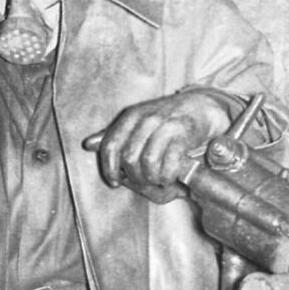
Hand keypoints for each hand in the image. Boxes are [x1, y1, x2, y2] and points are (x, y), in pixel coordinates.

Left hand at [94, 90, 230, 202]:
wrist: (200, 106)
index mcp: (131, 116)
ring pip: (148, 163)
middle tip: (144, 183)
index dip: (109, 169)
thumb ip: (114, 134)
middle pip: (129, 159)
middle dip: (135, 177)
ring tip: (157, 180)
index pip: (111, 146)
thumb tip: (88, 144)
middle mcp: (146, 119)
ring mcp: (165, 125)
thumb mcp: (137, 121)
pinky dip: (168, 176)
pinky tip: (169, 177)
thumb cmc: (166, 118)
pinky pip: (170, 164)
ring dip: (152, 178)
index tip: (115, 182)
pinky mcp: (184, 134)